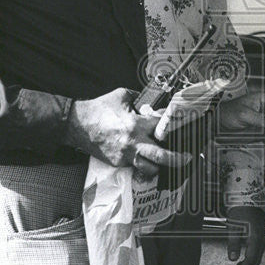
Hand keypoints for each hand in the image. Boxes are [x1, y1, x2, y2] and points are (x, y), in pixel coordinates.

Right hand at [63, 87, 190, 176]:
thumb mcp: (123, 96)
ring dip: (159, 166)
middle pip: (161, 156)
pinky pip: (135, 167)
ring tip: (166, 162)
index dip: (174, 127)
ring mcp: (125, 155)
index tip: (184, 127)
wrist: (76, 125)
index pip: (163, 128)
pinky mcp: (118, 163)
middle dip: (177, 159)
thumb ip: (141, 99)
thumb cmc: (99, 109)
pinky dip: (143, 165)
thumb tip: (154, 104)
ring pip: (149, 168)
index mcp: (135, 124)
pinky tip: (148, 161)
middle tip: (187, 158)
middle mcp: (132, 143)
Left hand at [225, 205, 264, 264]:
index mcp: (255, 238)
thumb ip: (234, 244)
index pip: (251, 261)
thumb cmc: (241, 210)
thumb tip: (233, 258)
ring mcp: (261, 239)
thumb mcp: (233, 227)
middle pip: (255, 262)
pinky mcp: (259, 237)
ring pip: (256, 258)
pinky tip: (241, 260)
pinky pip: (256, 253)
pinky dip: (249, 259)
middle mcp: (260, 240)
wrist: (247, 199)